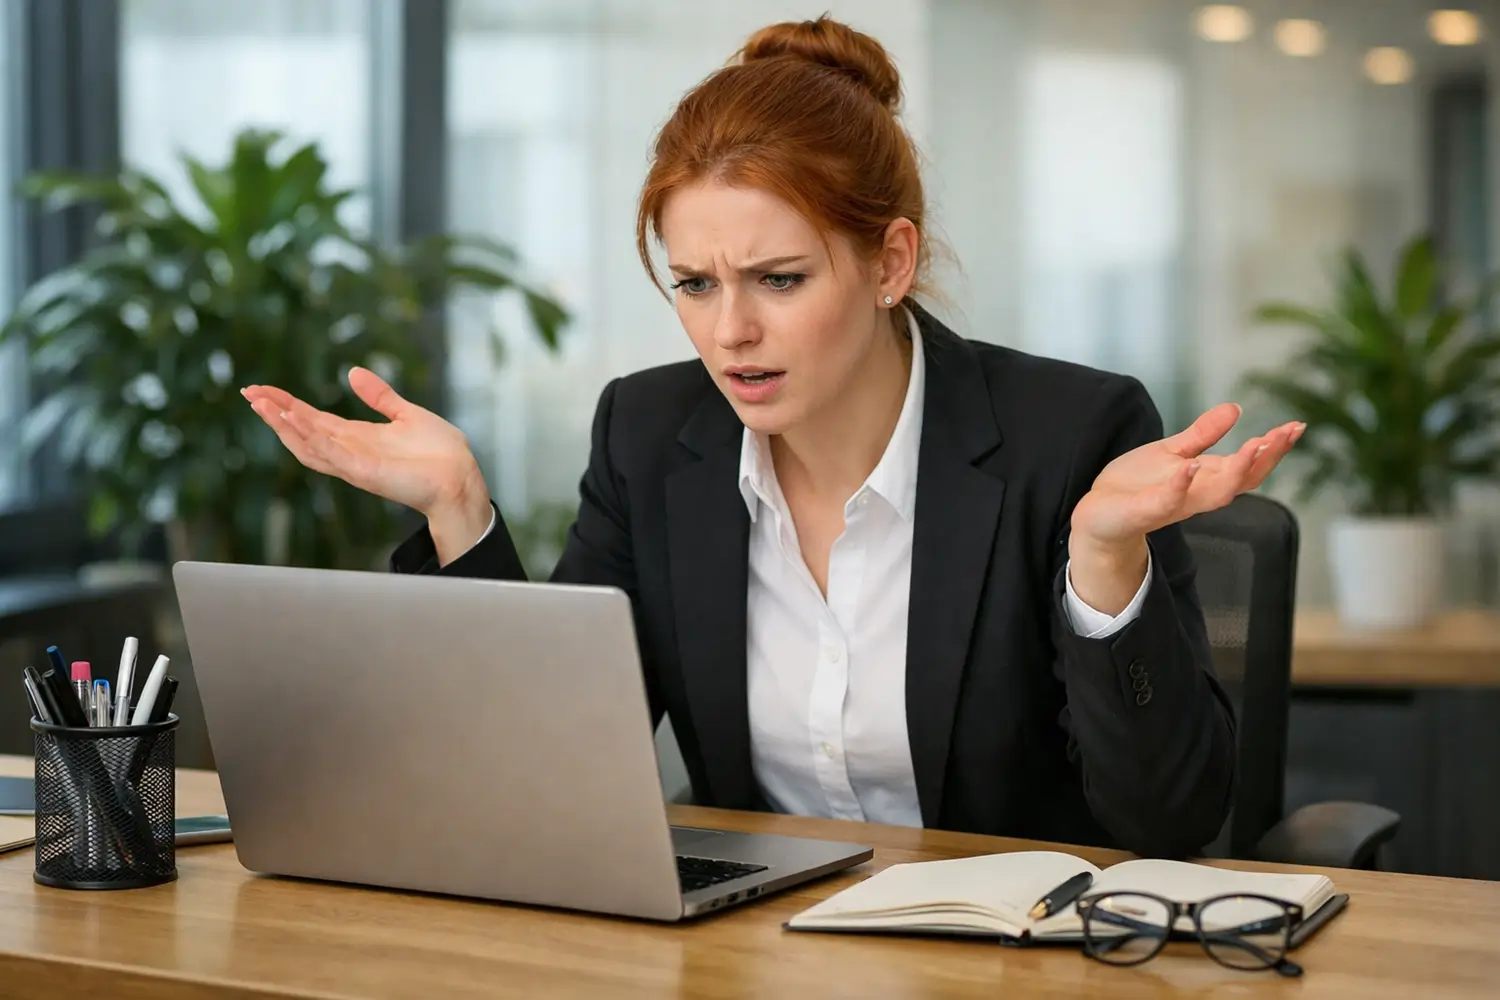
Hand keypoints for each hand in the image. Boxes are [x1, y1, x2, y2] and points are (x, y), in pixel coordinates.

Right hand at [242, 368, 493, 558]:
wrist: (460, 477)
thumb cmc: (440, 453)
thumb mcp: (405, 413)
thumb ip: (379, 396)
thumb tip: (353, 372)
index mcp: (357, 437)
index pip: (312, 419)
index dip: (287, 405)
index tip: (263, 390)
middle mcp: (349, 452)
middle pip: (302, 431)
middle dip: (275, 413)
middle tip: (250, 393)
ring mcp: (355, 464)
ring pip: (309, 445)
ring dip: (285, 426)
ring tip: (263, 405)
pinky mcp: (366, 473)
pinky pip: (334, 455)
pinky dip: (314, 440)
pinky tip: (297, 422)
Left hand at [1066, 404, 1302, 614]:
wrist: (1098, 515)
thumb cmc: (1136, 485)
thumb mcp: (1172, 451)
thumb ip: (1203, 434)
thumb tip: (1235, 408)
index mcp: (1206, 479)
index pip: (1249, 466)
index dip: (1274, 448)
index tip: (1297, 426)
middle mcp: (1197, 495)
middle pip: (1243, 481)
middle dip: (1267, 458)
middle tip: (1287, 433)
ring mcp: (1174, 504)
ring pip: (1215, 495)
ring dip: (1236, 472)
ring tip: (1253, 445)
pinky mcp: (1145, 511)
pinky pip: (1167, 501)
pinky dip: (1180, 486)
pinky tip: (1190, 467)